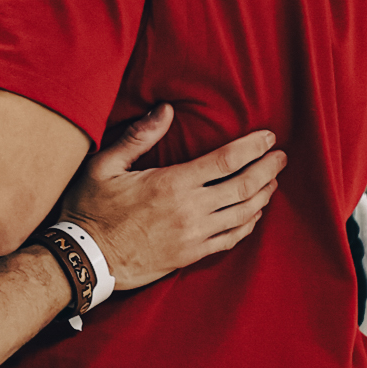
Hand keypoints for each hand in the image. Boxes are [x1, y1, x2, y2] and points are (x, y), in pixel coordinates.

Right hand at [61, 106, 284, 290]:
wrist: (85, 257)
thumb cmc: (90, 208)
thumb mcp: (105, 165)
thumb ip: (139, 136)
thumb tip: (166, 109)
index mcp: (172, 183)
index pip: (227, 161)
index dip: (253, 147)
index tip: (269, 138)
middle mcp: (190, 210)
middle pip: (245, 187)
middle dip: (268, 169)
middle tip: (280, 157)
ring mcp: (194, 235)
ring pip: (244, 214)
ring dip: (263, 195)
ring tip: (272, 181)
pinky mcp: (191, 255)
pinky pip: (231, 239)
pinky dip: (249, 224)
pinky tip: (254, 214)